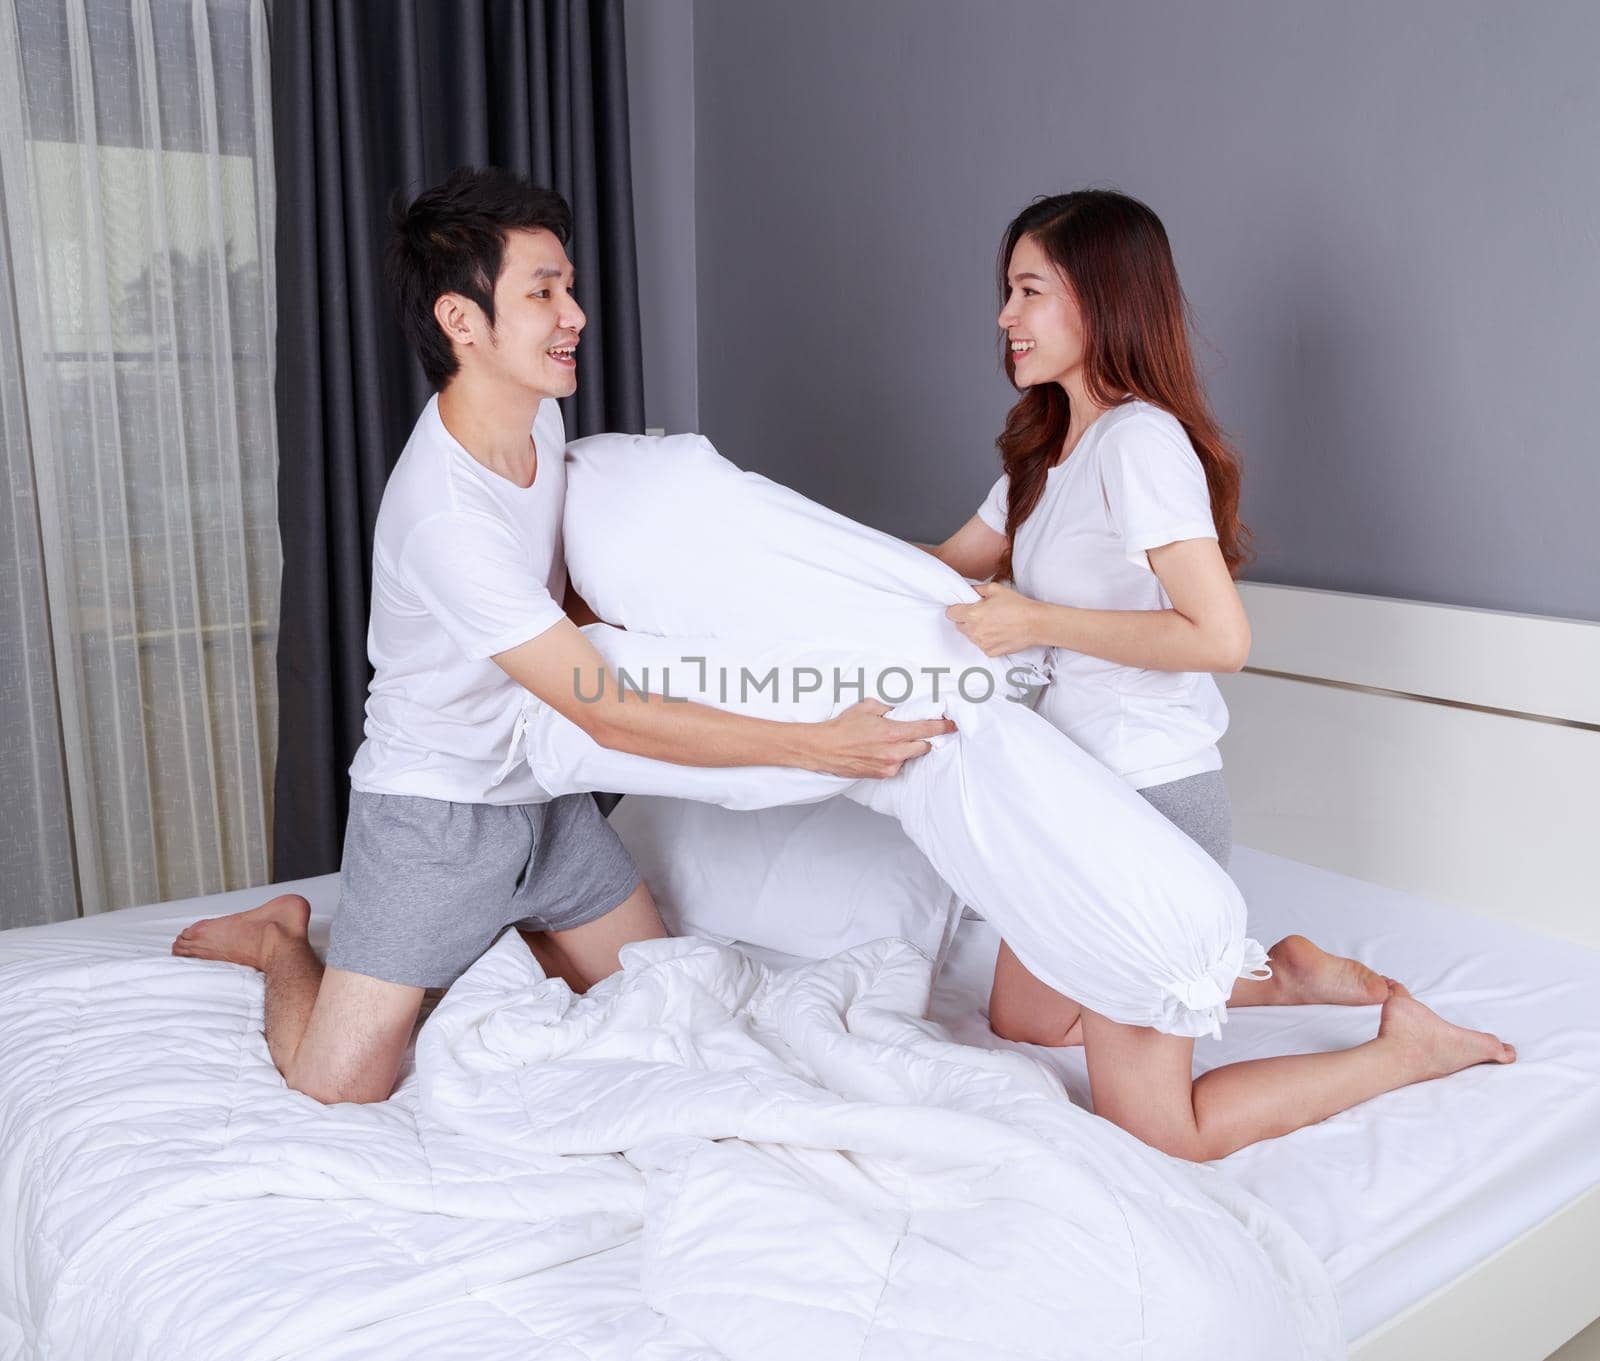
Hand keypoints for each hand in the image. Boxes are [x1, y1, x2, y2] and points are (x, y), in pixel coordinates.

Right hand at [804, 700, 956, 778]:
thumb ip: (889, 708)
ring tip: (890, 741)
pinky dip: (895, 758)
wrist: (823, 748)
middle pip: (924, 746)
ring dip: (908, 749)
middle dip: (924, 738)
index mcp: (893, 733)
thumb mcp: (867, 707)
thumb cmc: (842, 727)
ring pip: (910, 757)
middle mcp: (894, 752)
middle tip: (917, 731)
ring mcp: (888, 766)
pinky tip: (881, 751)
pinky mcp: (881, 775)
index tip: (953, 725)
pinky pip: (898, 766)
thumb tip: (902, 710)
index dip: (943, 727)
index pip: (927, 730)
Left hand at [945, 581, 1042, 656]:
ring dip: (976, 630)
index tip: (963, 608)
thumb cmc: (1017, 605)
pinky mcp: (990, 652)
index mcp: (972, 614)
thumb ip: (977, 590)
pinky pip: (982, 645)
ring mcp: (982, 643)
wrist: (1035, 624)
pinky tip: (998, 633)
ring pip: (970, 636)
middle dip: (966, 620)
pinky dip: (986, 640)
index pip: (951, 614)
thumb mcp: (995, 589)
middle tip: (981, 614)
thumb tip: (968, 591)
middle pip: (959, 626)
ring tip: (992, 623)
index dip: (956, 609)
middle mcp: (974, 631)